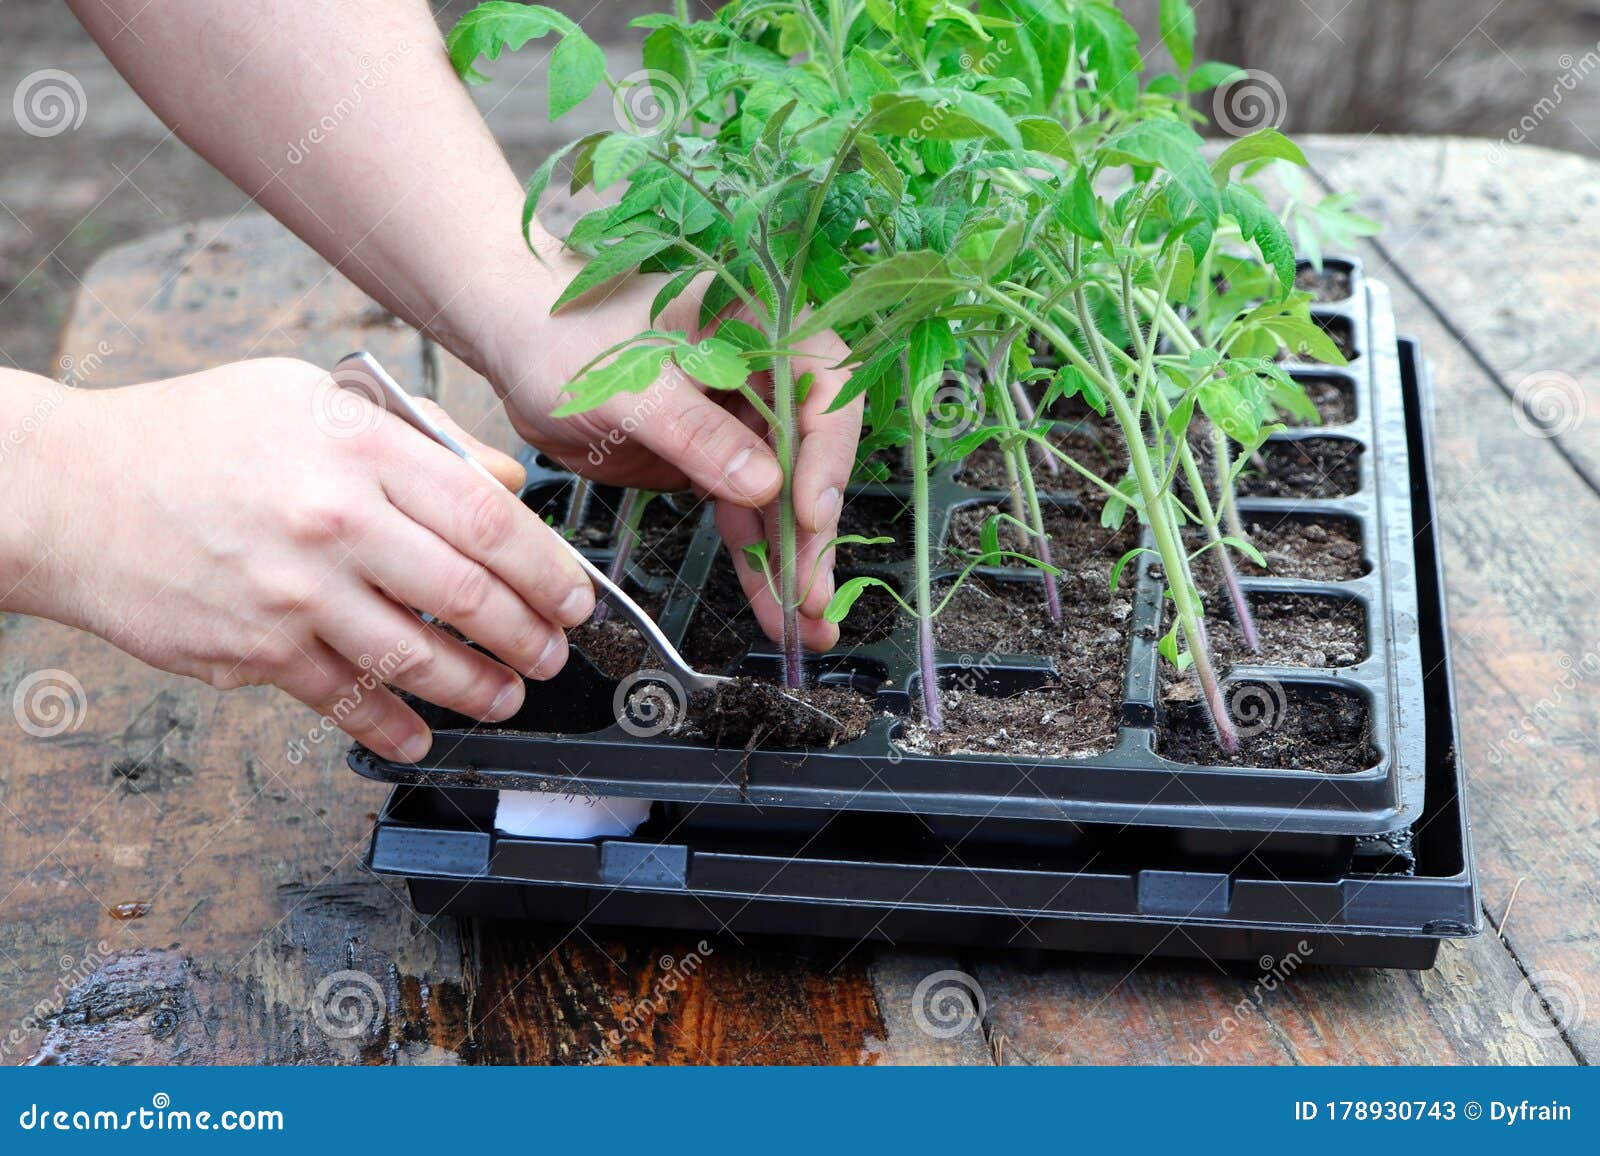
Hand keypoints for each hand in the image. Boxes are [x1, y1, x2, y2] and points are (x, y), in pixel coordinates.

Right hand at [26, 358, 596, 762]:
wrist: (68, 490)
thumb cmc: (192, 434)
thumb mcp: (310, 395)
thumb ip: (419, 434)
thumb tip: (504, 482)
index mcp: (357, 448)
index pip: (487, 515)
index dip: (547, 566)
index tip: (574, 594)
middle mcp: (332, 521)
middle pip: (467, 593)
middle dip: (529, 635)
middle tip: (553, 652)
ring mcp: (294, 593)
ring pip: (416, 656)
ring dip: (477, 687)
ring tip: (508, 698)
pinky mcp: (255, 650)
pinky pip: (344, 699)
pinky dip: (392, 727)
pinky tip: (420, 737)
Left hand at [484, 262, 862, 652]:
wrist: (516, 344)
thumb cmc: (567, 336)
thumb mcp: (631, 385)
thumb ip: (697, 434)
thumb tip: (766, 486)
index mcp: (762, 327)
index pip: (823, 392)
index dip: (827, 456)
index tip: (810, 515)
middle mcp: (765, 374)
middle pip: (812, 458)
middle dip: (815, 531)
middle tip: (814, 594)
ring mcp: (741, 422)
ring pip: (783, 499)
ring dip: (794, 562)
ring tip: (808, 623)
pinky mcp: (712, 462)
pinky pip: (745, 517)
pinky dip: (759, 561)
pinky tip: (775, 606)